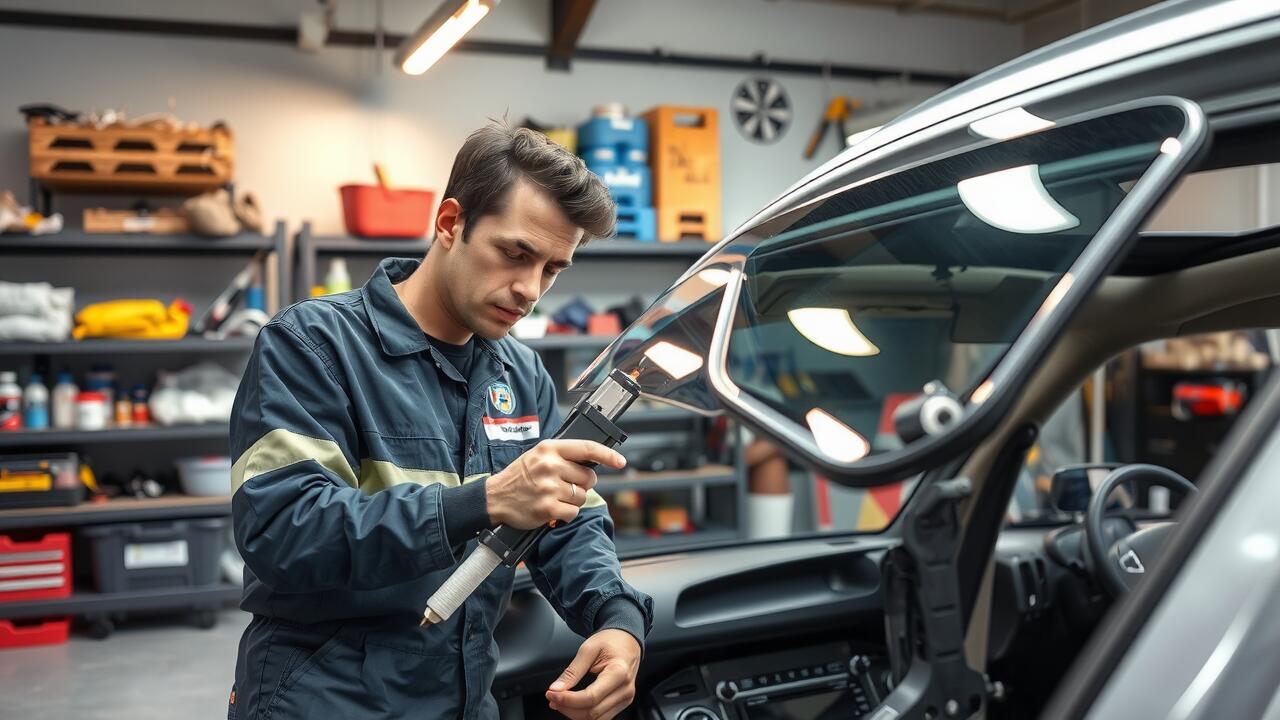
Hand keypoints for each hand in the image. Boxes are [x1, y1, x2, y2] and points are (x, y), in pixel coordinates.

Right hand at [486, 439, 625, 529]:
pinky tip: (553, 509)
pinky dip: (566, 513)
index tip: (620, 461)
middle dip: (582, 484)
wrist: (495, 498)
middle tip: (566, 485)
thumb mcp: (538, 455)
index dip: (608, 455)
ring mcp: (549, 487)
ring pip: (582, 496)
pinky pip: (573, 512)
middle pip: (589, 477)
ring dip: (573, 500)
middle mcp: (550, 466)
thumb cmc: (519, 476)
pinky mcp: (548, 507)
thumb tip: (592, 461)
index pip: (587, 448)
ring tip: (555, 496)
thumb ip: (563, 455)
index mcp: (549, 449)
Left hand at [546, 629, 641, 719]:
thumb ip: (573, 671)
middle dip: (568, 708)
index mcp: (619, 672)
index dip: (568, 699)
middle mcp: (625, 689)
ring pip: (596, 719)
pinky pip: (601, 717)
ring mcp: (625, 698)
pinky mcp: (622, 703)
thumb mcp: (588, 648)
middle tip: (552, 696)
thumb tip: (556, 689)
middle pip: (592, 712)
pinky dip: (584, 714)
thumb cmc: (611, 641)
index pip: (591, 697)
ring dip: (574, 714)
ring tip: (559, 701)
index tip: (551, 693)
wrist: (628, 641)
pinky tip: (572, 705)